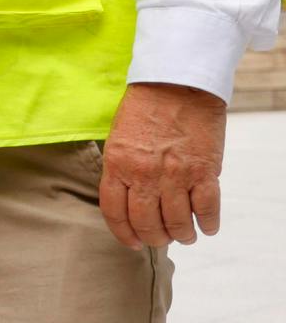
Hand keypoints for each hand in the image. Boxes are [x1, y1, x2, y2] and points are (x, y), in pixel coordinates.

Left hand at [98, 81, 225, 248]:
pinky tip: (205, 224)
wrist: (177, 80)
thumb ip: (121, 169)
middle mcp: (144, 174)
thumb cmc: (145, 106)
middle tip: (162, 234)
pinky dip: (207, 224)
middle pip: (147, 225)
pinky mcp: (203, 172)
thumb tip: (128, 203)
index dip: (124, 234)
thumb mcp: (119, 135)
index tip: (133, 242)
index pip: (115, 213)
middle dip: (155, 237)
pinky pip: (206, 212)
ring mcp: (175, 175)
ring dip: (182, 234)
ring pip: (178, 225)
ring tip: (185, 231)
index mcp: (118, 163)